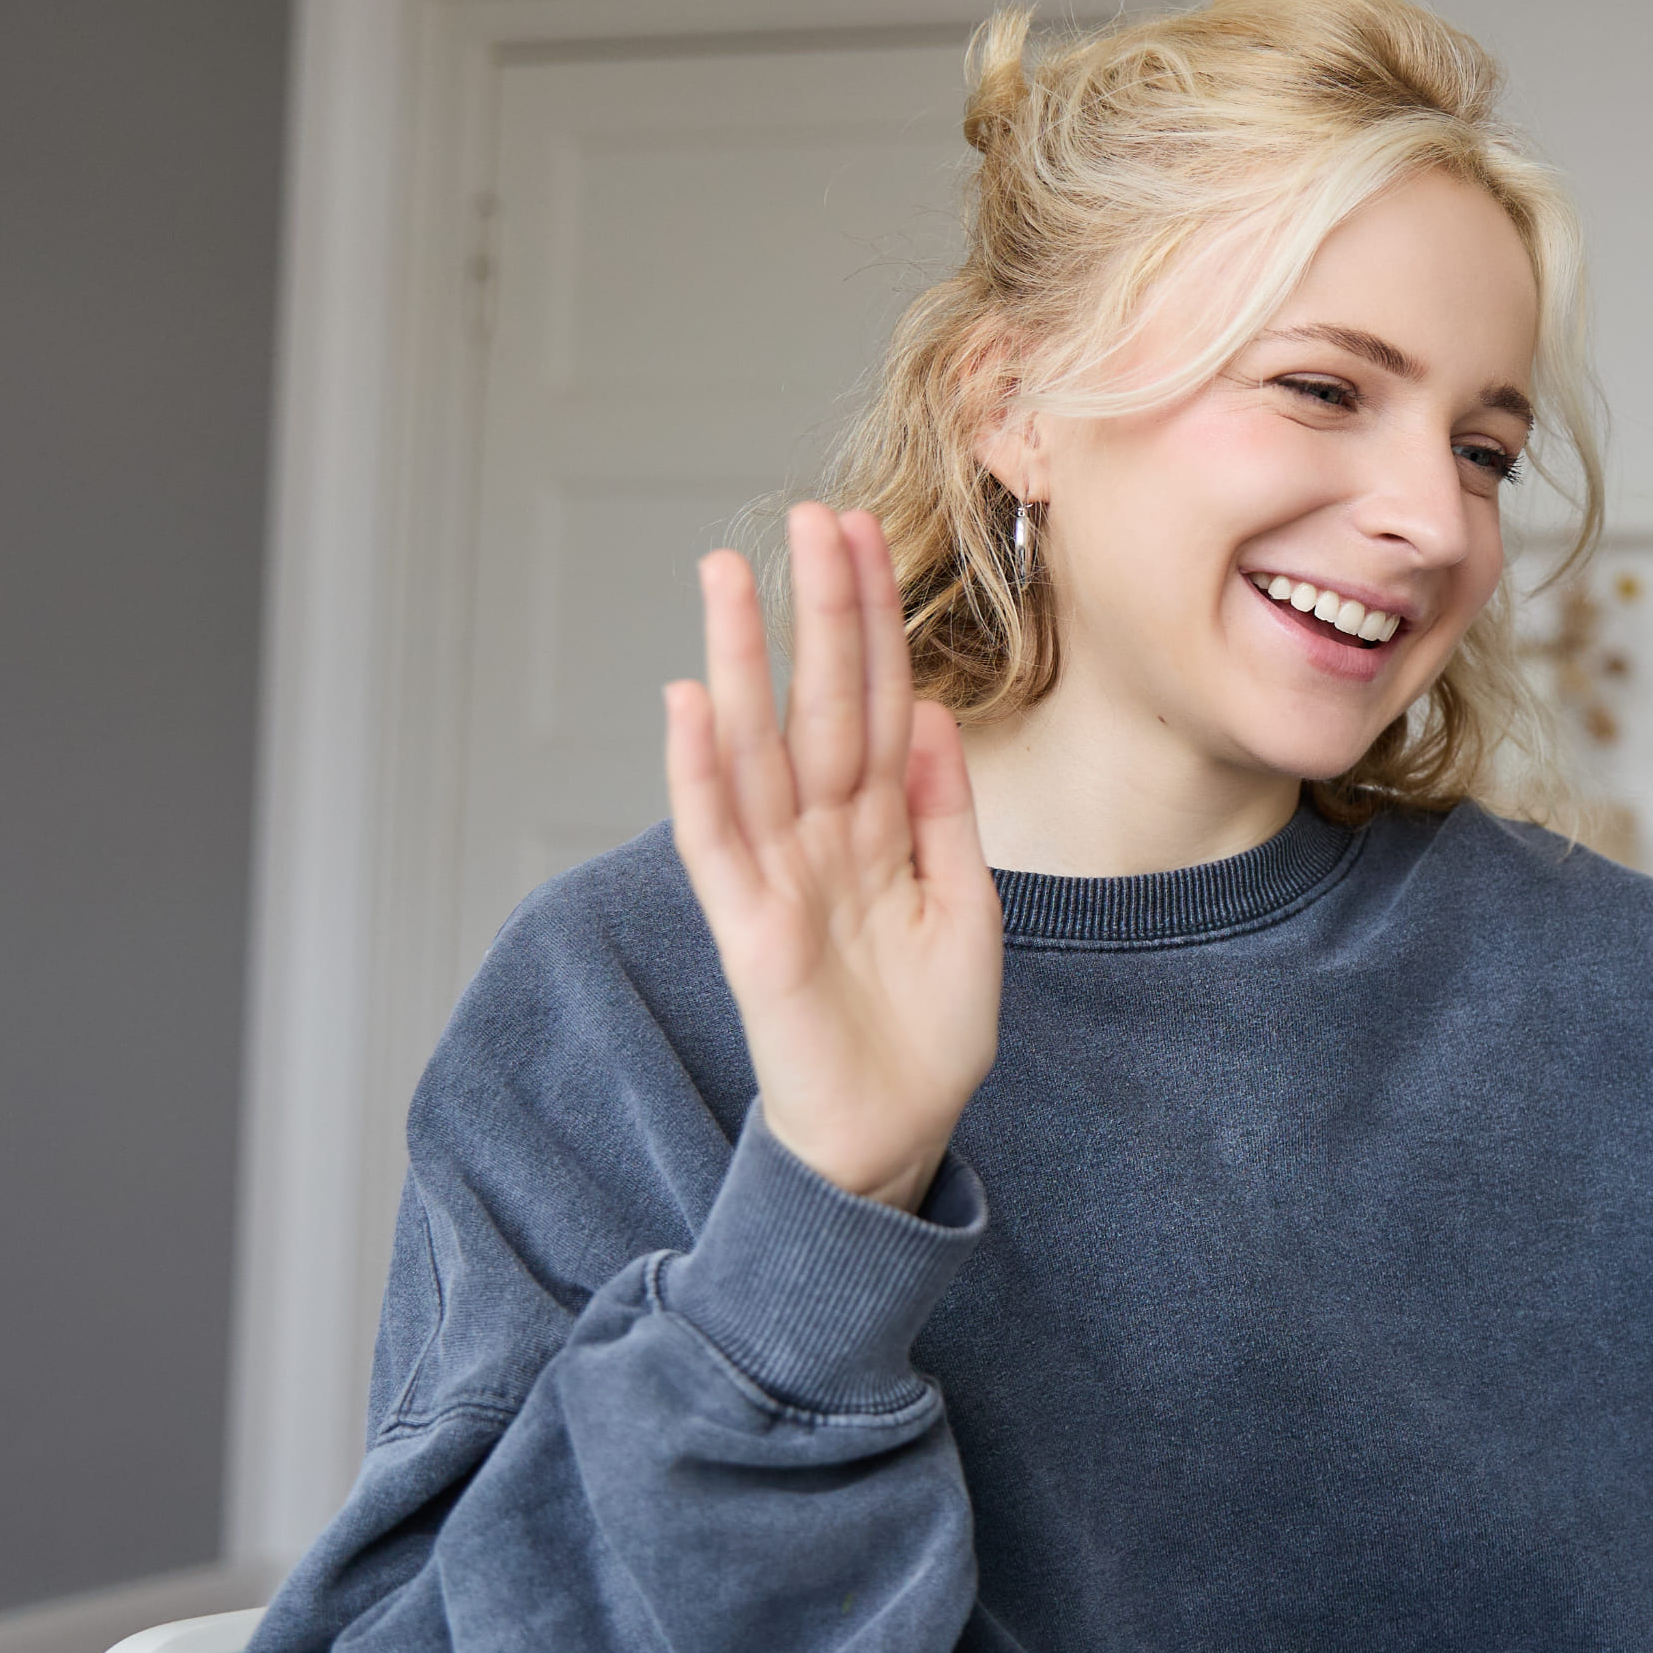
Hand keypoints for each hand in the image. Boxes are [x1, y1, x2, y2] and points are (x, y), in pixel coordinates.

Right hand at [663, 505, 1003, 1210]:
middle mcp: (821, 836)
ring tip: (729, 574)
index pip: (872, 699)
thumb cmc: (925, 1030)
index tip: (867, 536)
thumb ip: (943, 812)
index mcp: (877, 825)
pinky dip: (699, 773)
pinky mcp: (751, 931)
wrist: (895, 1136)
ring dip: (741, 660)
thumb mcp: (962, 906)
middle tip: (814, 516)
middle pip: (815, 703)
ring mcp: (780, 877)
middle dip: (817, 612)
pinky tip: (689, 702)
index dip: (872, 621)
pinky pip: (717, 841)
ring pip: (754, 749)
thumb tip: (928, 712)